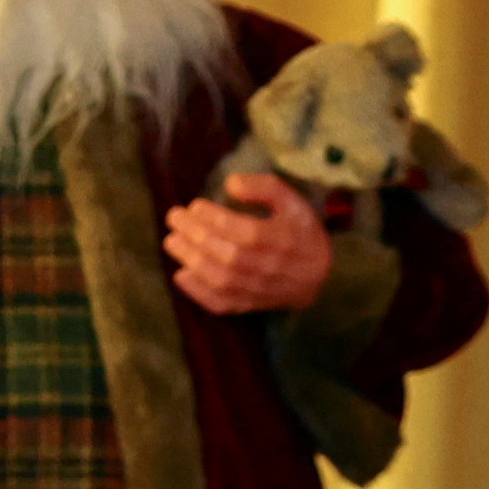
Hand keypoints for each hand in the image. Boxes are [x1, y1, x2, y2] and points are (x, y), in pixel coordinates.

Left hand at [162, 166, 334, 314]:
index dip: (216, 219)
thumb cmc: (300, 231)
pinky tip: (181, 274)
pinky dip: (197, 292)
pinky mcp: (246, 305)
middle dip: (196, 235)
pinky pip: (220, 304)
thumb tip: (230, 183)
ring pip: (220, 279)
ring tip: (172, 240)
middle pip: (227, 255)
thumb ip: (265, 188)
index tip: (195, 205)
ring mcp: (256, 290)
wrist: (316, 275)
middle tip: (174, 218)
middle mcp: (268, 268)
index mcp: (281, 240)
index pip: (244, 231)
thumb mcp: (292, 201)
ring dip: (191, 260)